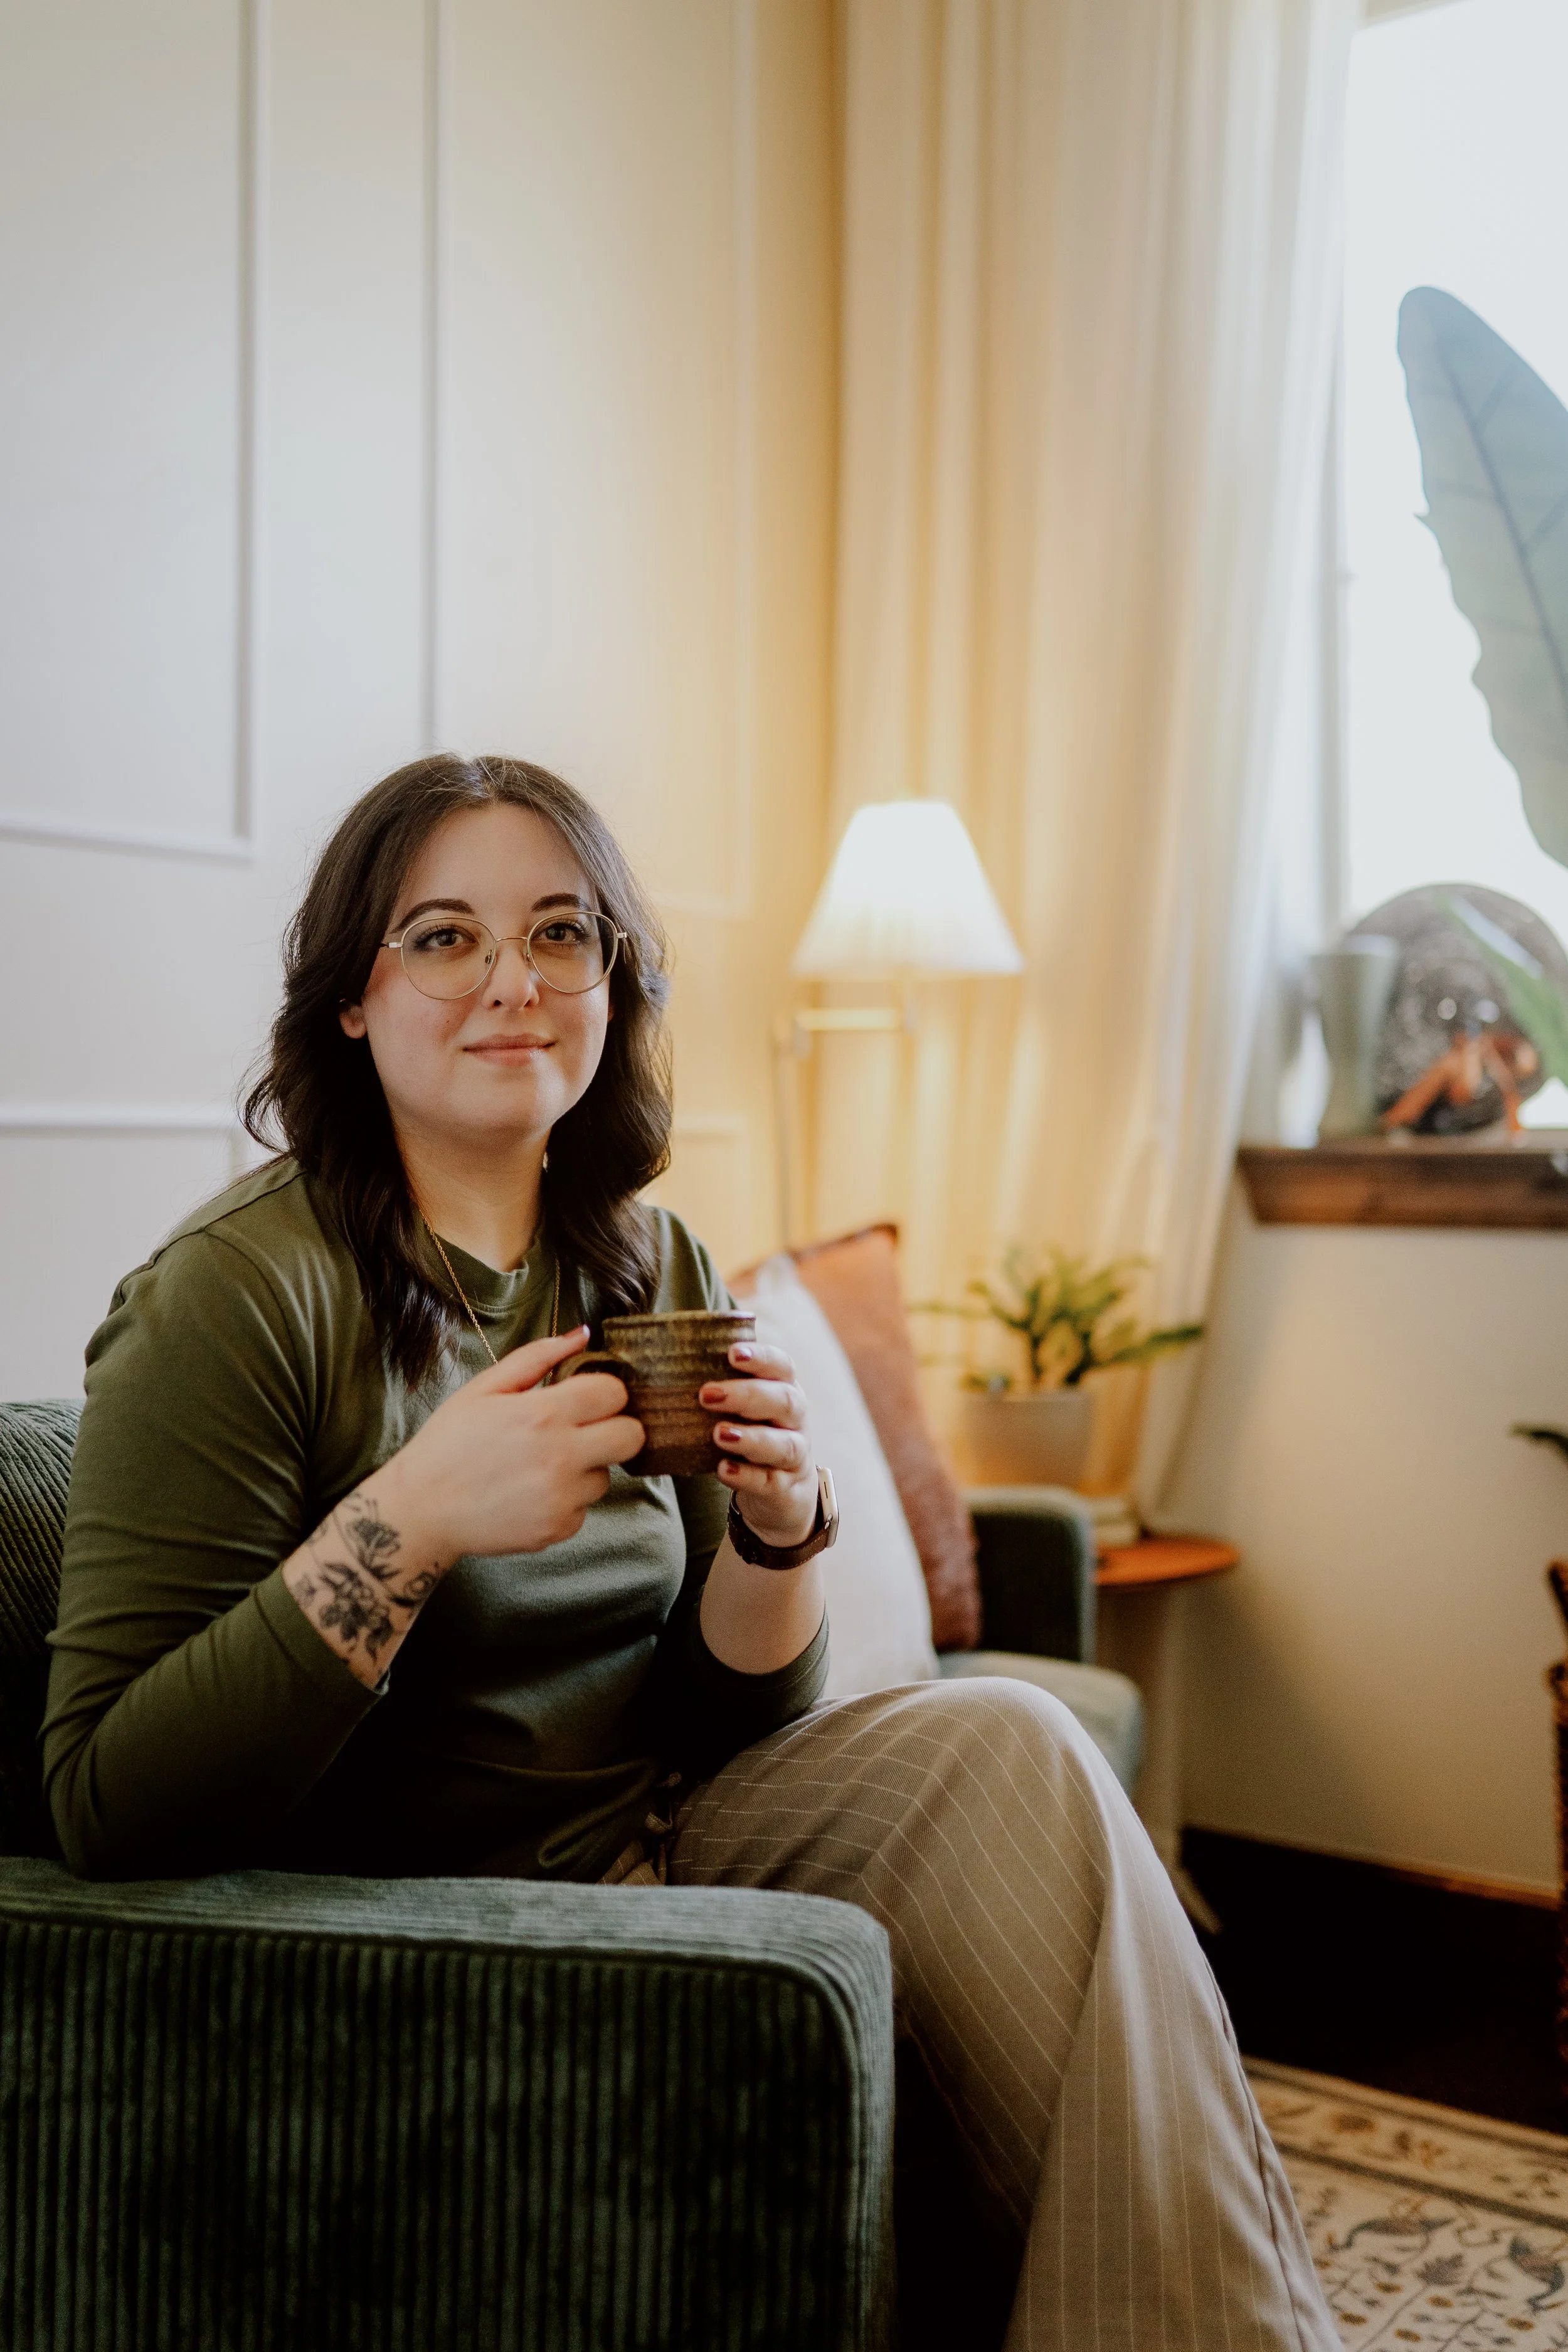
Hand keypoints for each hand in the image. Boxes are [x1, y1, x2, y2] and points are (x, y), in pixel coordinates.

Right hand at [385, 1326, 645, 1567]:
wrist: (421, 1509)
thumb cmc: (448, 1444)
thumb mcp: (484, 1389)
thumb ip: (538, 1357)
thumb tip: (583, 1335)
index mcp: (543, 1414)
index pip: (614, 1393)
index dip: (604, 1391)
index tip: (585, 1397)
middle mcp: (561, 1457)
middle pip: (631, 1436)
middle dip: (615, 1427)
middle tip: (584, 1429)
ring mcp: (562, 1498)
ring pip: (607, 1475)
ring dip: (586, 1467)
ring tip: (541, 1465)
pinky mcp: (559, 1530)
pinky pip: (585, 1508)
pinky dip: (566, 1500)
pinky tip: (531, 1492)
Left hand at [699, 1339, 818, 1548]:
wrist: (778, 1488)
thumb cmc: (748, 1431)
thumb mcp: (739, 1406)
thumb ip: (714, 1383)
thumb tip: (657, 1357)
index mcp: (783, 1388)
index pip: (781, 1366)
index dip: (761, 1357)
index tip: (732, 1353)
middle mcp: (794, 1419)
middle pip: (784, 1401)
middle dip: (747, 1395)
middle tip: (706, 1394)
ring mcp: (794, 1455)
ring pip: (784, 1444)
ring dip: (751, 1437)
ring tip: (718, 1434)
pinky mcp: (784, 1487)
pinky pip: (769, 1481)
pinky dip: (746, 1475)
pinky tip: (723, 1469)